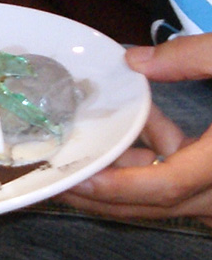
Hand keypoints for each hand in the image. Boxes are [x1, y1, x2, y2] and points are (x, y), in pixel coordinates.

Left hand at [59, 34, 211, 225]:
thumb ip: (195, 56)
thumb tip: (134, 61)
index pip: (162, 187)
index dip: (113, 187)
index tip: (74, 178)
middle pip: (157, 203)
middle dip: (107, 189)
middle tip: (64, 170)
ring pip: (170, 199)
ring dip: (133, 172)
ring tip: (103, 139)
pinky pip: (189, 186)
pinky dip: (165, 161)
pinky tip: (157, 126)